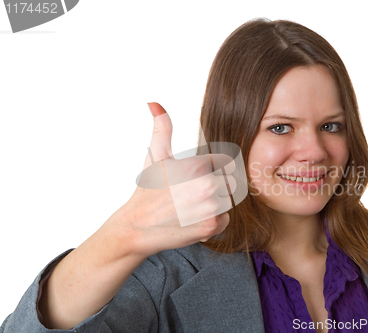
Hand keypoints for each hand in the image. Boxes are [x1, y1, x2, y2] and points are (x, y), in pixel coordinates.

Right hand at [119, 102, 234, 256]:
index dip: (212, 171)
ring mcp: (211, 206)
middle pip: (229, 182)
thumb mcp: (156, 156)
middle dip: (215, 188)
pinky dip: (213, 222)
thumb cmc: (148, 190)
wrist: (138, 226)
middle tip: (192, 195)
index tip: (195, 180)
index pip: (225, 163)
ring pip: (228, 201)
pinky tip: (194, 219)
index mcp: (198, 165)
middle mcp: (207, 184)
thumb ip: (162, 128)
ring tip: (192, 206)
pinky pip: (225, 220)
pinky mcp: (212, 226)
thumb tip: (155, 104)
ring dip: (215, 204)